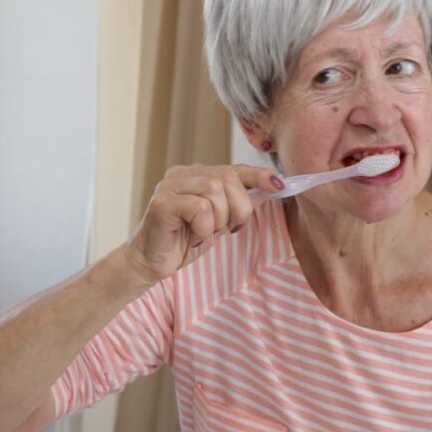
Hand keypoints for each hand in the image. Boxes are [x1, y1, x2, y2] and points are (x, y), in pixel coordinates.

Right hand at [122, 164, 283, 285]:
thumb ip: (236, 204)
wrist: (150, 263)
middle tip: (229, 229)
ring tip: (203, 234)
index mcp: (195, 175)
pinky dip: (204, 228)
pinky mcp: (161, 203)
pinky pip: (200, 208)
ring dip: (218, 220)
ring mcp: (169, 186)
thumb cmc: (182, 241)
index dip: (258, 175)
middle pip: (227, 178)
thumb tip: (270, 189)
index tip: (280, 185)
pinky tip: (192, 237)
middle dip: (238, 207)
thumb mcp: (217, 222)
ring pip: (215, 191)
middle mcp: (182, 174)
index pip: (233, 169)